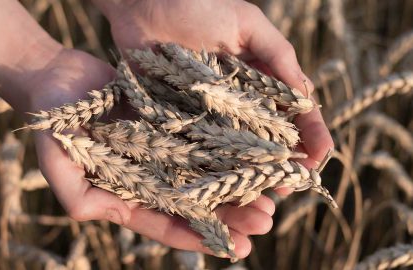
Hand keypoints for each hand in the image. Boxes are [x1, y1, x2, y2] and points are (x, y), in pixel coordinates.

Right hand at [29, 48, 273, 257]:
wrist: (58, 79)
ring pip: (206, 172)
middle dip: (231, 214)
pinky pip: (202, 138)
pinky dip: (227, 147)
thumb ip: (77, 194)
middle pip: (197, 201)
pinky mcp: (171, 122)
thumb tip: (103, 215)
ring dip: (237, 184)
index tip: (236, 248)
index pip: (168, 222)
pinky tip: (253, 153)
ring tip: (270, 195)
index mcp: (128, 194)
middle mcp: (151, 176)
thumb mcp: (58, 162)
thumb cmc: (53, 122)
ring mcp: (163, 149)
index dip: (201, 237)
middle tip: (265, 221)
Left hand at [96, 0, 334, 167]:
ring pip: (236, 148)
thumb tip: (306, 95)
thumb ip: (278, 56)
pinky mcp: (179, 118)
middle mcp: (237, 100)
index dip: (308, 132)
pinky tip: (224, 184)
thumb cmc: (199, 5)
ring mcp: (208, 112)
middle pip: (266, 136)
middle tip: (294, 184)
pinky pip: (199, 146)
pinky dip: (212, 166)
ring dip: (252, 171)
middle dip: (283, 161)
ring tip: (265, 193)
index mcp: (258, 78)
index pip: (291, 109)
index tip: (321, 154)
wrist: (144, 5)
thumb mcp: (247, 24)